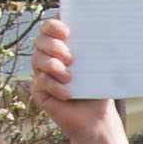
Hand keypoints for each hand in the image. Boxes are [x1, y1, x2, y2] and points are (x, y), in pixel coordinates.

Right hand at [29, 20, 120, 143]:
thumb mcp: (101, 66)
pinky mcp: (38, 89)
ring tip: (70, 77)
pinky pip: (40, 81)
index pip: (50, 28)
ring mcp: (42, 72)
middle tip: (71, 58)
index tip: (66, 31)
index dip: (53, 26)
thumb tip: (105, 30)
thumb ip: (98, 49)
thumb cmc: (100, 88)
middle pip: (40, 41)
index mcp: (64, 46)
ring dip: (53, 66)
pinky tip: (67, 93)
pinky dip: (55, 86)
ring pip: (37, 60)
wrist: (97, 117)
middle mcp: (50, 56)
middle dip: (53, 46)